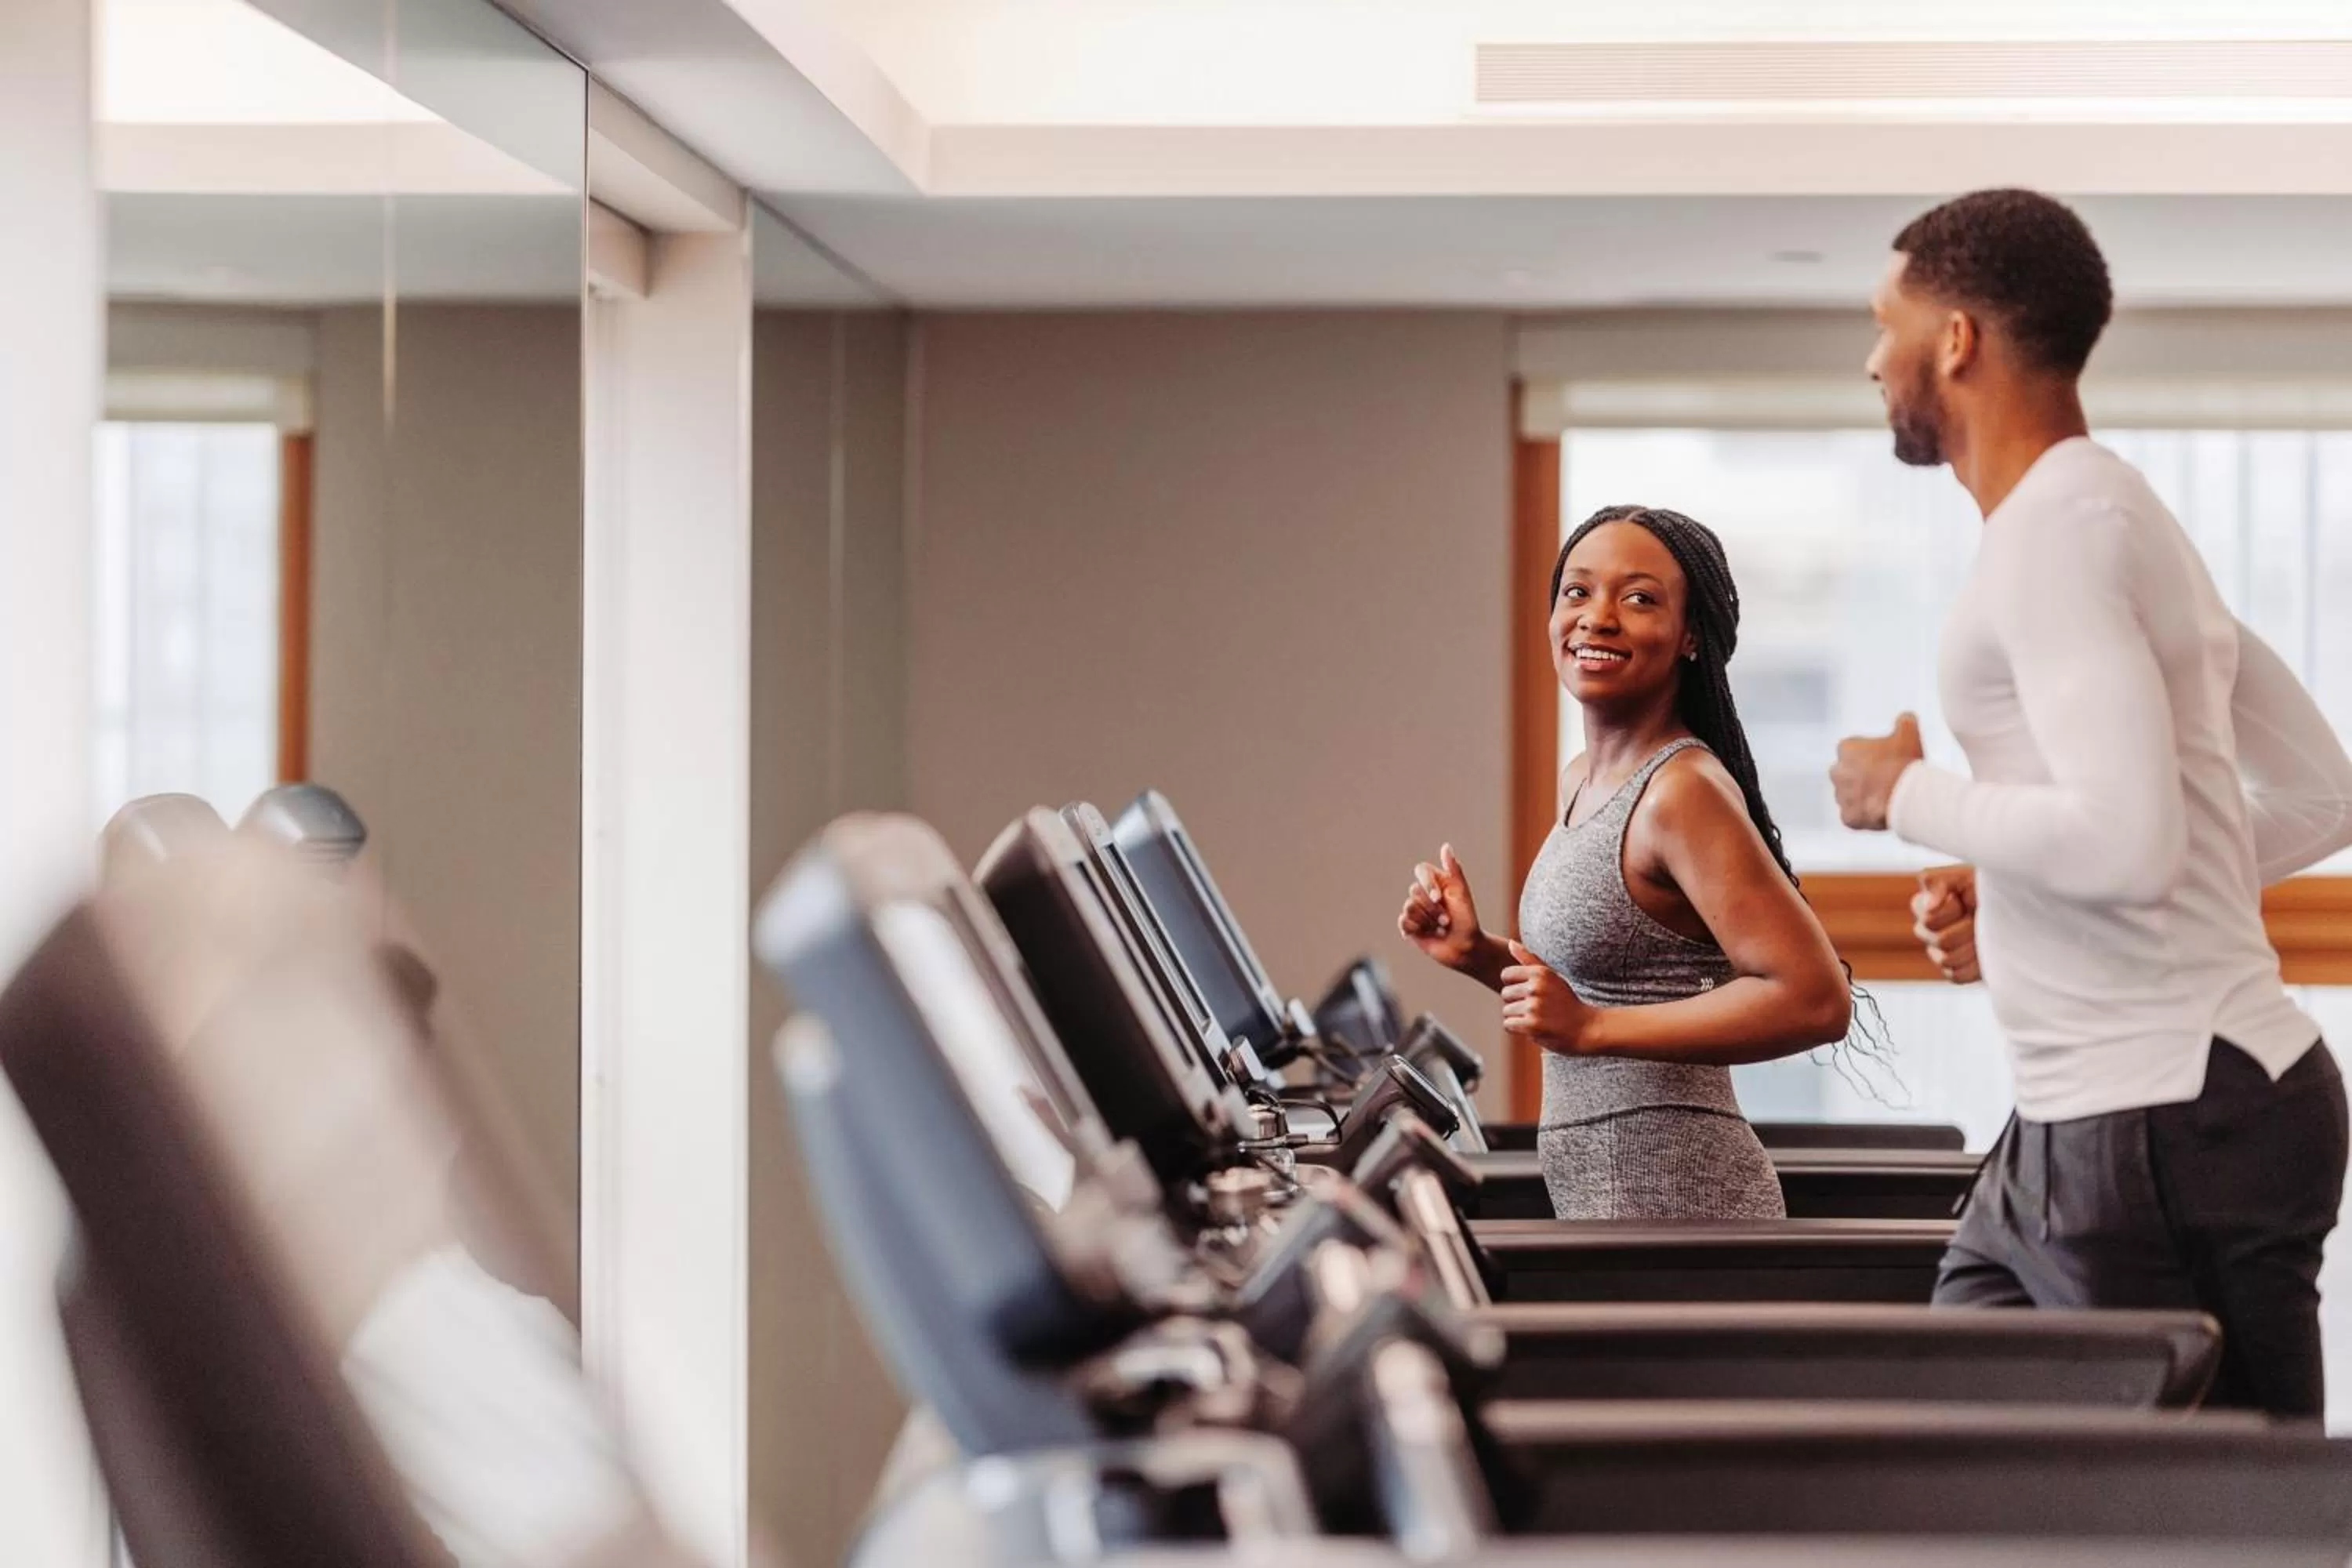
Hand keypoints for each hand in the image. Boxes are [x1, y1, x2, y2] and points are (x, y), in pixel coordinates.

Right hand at [1399, 843, 1482, 971]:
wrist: (1465, 948)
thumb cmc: (1467, 920)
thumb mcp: (1462, 893)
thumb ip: (1454, 869)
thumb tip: (1446, 846)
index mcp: (1437, 882)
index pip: (1421, 870)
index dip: (1427, 883)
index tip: (1439, 898)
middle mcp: (1424, 894)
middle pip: (1414, 890)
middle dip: (1432, 909)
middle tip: (1446, 921)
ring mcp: (1416, 910)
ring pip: (1408, 907)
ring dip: (1427, 921)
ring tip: (1440, 929)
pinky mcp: (1409, 925)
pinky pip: (1403, 921)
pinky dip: (1417, 928)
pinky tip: (1429, 933)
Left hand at [1500, 939, 1599, 1054]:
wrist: (1586, 1028)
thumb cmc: (1566, 1001)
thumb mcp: (1551, 976)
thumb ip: (1529, 959)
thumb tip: (1510, 942)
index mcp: (1540, 972)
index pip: (1506, 975)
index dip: (1514, 986)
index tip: (1528, 993)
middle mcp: (1536, 987)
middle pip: (1505, 994)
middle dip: (1516, 1003)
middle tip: (1536, 1008)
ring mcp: (1534, 1007)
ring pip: (1506, 1011)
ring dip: (1518, 1017)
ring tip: (1538, 1018)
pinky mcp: (1531, 1026)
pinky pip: (1508, 1025)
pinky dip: (1518, 1029)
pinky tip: (1534, 1028)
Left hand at [1832, 713, 1924, 830]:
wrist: (1905, 796)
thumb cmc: (1904, 762)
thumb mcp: (1909, 734)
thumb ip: (1905, 722)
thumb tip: (1906, 716)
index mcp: (1846, 748)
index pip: (1854, 750)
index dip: (1872, 755)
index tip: (1888, 760)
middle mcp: (1837, 771)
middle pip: (1849, 773)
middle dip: (1863, 776)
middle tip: (1886, 780)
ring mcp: (1840, 796)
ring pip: (1850, 795)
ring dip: (1863, 796)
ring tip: (1886, 797)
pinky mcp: (1847, 817)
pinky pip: (1854, 816)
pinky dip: (1865, 815)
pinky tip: (1881, 812)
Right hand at [1912, 863, 1979, 984]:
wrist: (2013, 907)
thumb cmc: (1986, 887)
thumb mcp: (1962, 876)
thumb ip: (1938, 882)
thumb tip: (1929, 906)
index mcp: (1922, 906)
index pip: (1930, 919)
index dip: (1954, 911)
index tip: (1966, 899)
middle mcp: (1925, 930)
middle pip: (1941, 941)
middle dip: (1968, 929)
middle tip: (1980, 917)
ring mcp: (1937, 952)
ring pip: (1948, 959)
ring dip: (1973, 946)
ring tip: (1984, 933)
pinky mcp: (1952, 971)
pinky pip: (1956, 975)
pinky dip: (1973, 966)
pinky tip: (1983, 950)